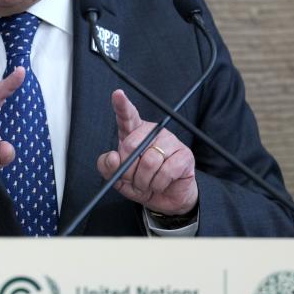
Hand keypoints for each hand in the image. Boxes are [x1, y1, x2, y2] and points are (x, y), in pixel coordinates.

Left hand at [96, 89, 197, 215]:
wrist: (166, 198)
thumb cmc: (141, 183)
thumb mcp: (118, 179)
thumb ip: (108, 167)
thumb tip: (113, 158)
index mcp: (134, 133)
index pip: (127, 116)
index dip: (122, 105)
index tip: (117, 94)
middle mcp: (153, 133)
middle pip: (132, 144)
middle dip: (128, 169)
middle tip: (132, 179)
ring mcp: (170, 142)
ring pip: (150, 161)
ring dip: (144, 181)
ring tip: (148, 183)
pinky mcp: (184, 155)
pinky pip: (166, 171)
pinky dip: (159, 184)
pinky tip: (161, 184)